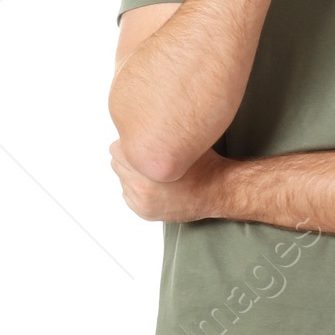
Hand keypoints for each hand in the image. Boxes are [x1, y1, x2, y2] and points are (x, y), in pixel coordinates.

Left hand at [111, 140, 228, 222]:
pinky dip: (137, 191)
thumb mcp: (181, 138)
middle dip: (129, 161)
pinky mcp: (145, 212)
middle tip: (149, 160)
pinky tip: (156, 187)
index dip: (129, 145)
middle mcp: (141, 185)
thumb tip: (136, 122)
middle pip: (116, 165)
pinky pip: (128, 196)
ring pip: (123, 181)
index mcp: (145, 165)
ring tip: (154, 175)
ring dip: (133, 176)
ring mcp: (143, 201)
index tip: (141, 145)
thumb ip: (155, 132)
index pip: (116, 149)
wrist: (218, 190)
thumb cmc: (202, 164)